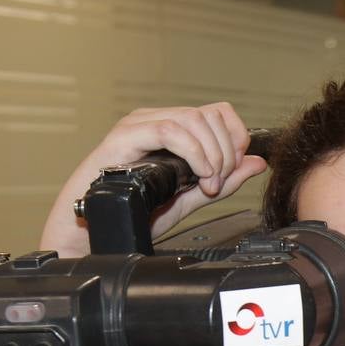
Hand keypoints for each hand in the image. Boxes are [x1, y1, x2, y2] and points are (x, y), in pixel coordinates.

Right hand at [40, 102, 268, 257]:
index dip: (236, 138)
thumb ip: (222, 181)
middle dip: (226, 151)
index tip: (234, 170)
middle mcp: (156, 121)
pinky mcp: (125, 136)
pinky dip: (193, 152)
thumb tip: (256, 162)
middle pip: (210, 114)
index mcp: (172, 131)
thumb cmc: (130, 215)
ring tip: (207, 184)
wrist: (88, 231)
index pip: (218, 113)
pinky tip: (198, 175)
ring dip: (211, 154)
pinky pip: (169, 129)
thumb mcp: (187, 198)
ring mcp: (139, 125)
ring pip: (194, 118)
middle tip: (218, 183)